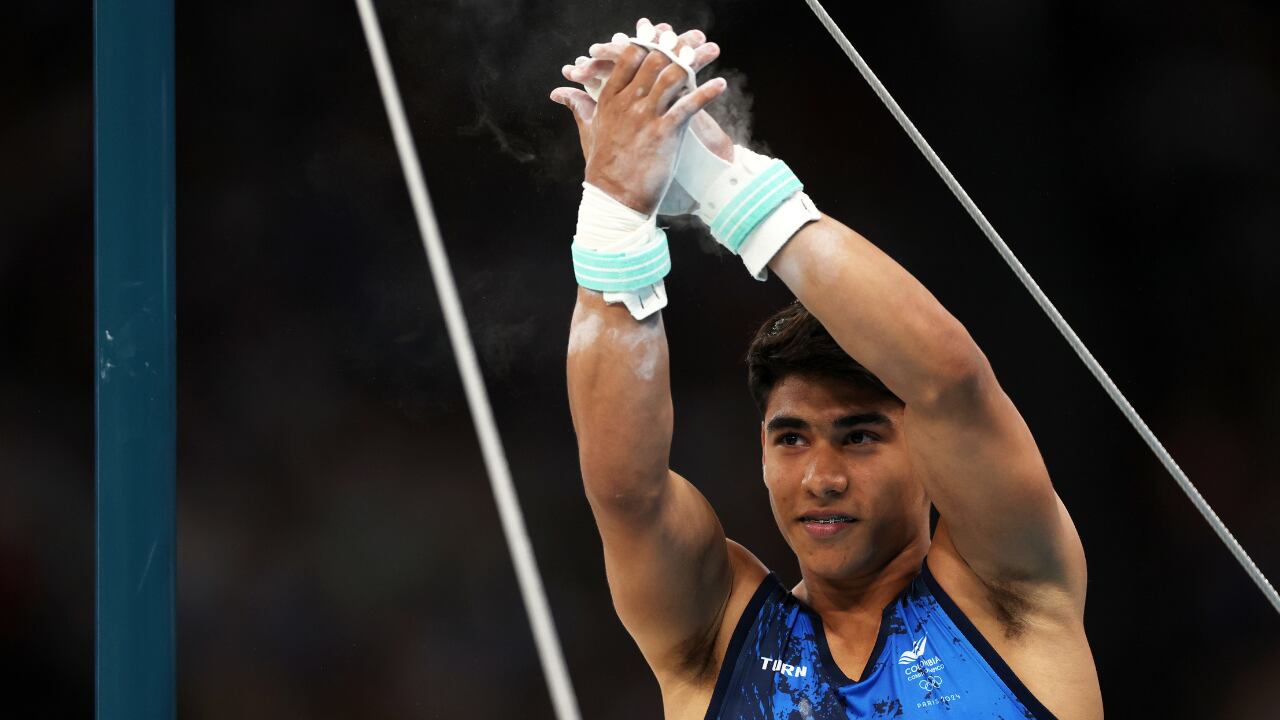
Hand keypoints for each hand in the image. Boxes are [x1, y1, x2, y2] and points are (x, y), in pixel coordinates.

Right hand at [559, 20, 733, 162]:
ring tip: (707, 52)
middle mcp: (627, 103)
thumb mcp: (587, 132)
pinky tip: (721, 84)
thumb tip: (560, 93)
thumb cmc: (602, 167)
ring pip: (671, 77)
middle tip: (691, 37)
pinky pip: (688, 106)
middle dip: (674, 45)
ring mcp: (646, 117)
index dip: (646, 42)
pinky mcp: (664, 133)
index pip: (628, 58)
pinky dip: (707, 93)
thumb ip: (578, 107)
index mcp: (609, 99)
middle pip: (653, 60)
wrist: (614, 198)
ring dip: (692, 62)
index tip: (659, 33)